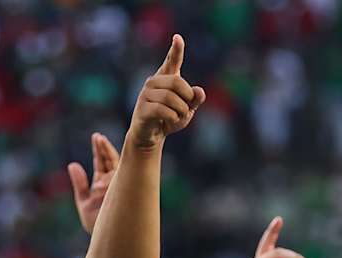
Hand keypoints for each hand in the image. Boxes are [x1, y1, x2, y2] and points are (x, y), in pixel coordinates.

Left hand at [66, 132, 120, 234]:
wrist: (106, 237)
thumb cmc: (96, 223)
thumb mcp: (83, 202)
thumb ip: (79, 184)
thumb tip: (73, 164)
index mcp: (101, 183)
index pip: (101, 162)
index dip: (99, 150)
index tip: (96, 137)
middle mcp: (111, 182)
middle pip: (109, 160)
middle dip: (104, 148)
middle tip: (97, 137)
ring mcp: (118, 186)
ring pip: (115, 164)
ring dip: (107, 152)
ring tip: (99, 140)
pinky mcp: (122, 190)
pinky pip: (121, 174)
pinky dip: (118, 164)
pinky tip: (115, 153)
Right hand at [127, 35, 204, 151]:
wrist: (150, 136)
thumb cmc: (169, 119)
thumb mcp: (187, 110)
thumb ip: (195, 100)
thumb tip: (199, 91)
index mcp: (166, 77)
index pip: (172, 60)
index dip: (176, 49)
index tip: (178, 38)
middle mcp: (154, 82)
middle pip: (176, 82)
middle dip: (187, 98)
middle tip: (187, 109)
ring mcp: (145, 94)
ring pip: (170, 98)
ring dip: (181, 110)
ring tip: (179, 117)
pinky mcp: (142, 108)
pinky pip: (162, 110)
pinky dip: (172, 117)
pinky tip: (171, 121)